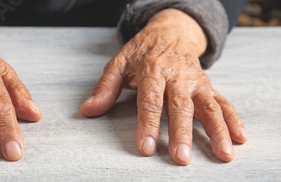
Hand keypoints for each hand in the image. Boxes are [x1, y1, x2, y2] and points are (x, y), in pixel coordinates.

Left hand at [80, 9, 246, 164]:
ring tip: (222, 154)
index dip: (148, 125)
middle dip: (182, 133)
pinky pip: (223, 102)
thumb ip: (105, 89)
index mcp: (153, 70)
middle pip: (180, 106)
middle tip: (181, 158)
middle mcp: (178, 75)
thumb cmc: (142, 51)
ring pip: (208, 106)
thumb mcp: (119, 64)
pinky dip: (233, 120)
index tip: (146, 148)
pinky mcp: (208, 86)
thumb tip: (87, 110)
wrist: (170, 32)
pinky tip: (239, 138)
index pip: (150, 100)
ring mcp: (196, 81)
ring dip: (217, 131)